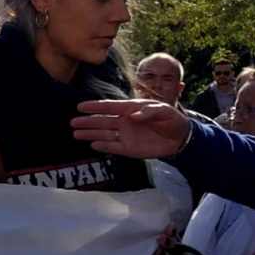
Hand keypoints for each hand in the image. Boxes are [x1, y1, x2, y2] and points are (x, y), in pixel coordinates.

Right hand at [71, 100, 190, 158]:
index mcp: (131, 109)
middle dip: (87, 122)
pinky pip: (113, 147)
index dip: (95, 107)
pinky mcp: (129, 149)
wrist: (181, 139)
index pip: (110, 107)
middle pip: (102, 121)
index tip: (80, 106)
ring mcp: (125, 135)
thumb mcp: (165, 111)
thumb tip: (133, 116)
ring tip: (76, 133)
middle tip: (73, 122)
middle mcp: (124, 122)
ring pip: (104, 134)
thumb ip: (150, 112)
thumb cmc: (172, 120)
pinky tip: (93, 144)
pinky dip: (103, 146)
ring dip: (90, 133)